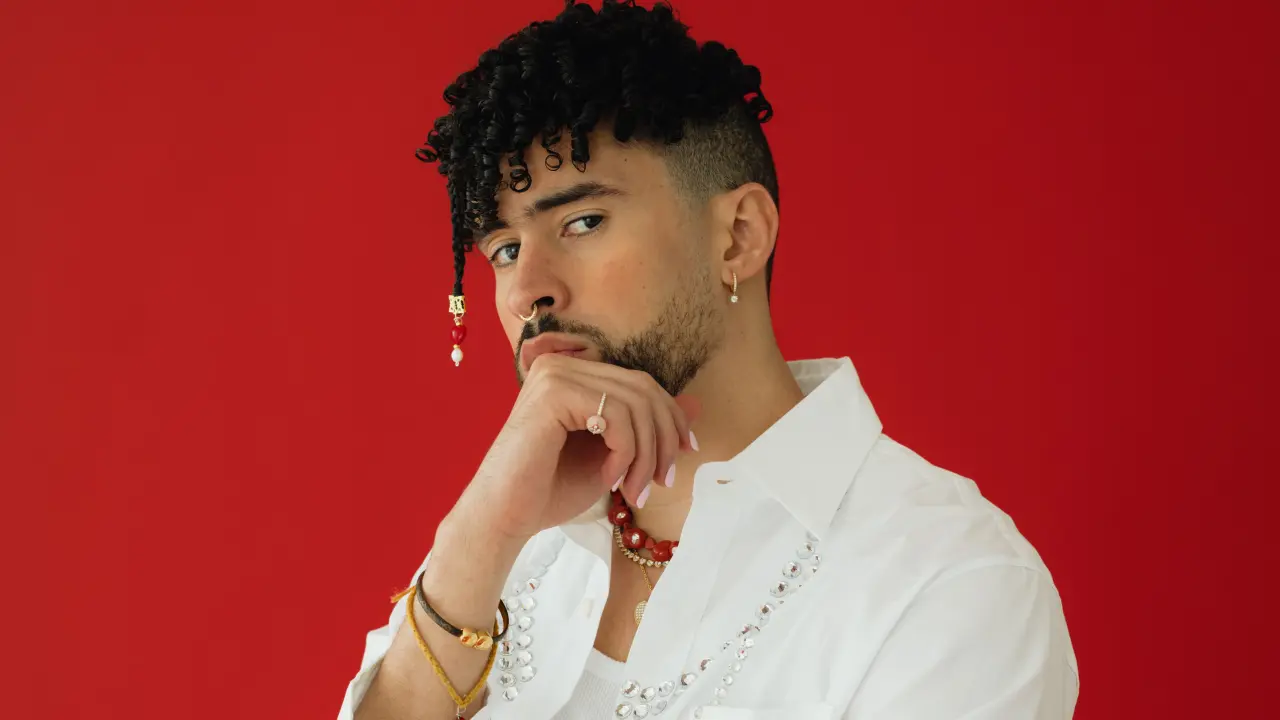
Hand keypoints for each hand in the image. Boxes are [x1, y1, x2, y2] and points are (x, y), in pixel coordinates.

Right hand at [451, 353, 698, 544]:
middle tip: (662, 481)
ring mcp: (556, 373)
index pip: (642, 383)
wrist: (504, 517)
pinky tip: (610, 479)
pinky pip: (616, 414)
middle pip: (644, 389)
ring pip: (635, 402)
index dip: (671, 418)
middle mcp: (563, 364)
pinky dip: (625, 452)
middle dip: (663, 439)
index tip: (684, 455)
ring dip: (646, 454)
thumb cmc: (551, 490)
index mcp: (575, 373)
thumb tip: (696, 404)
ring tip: (635, 490)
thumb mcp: (615, 456)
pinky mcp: (553, 391)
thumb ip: (648, 428)